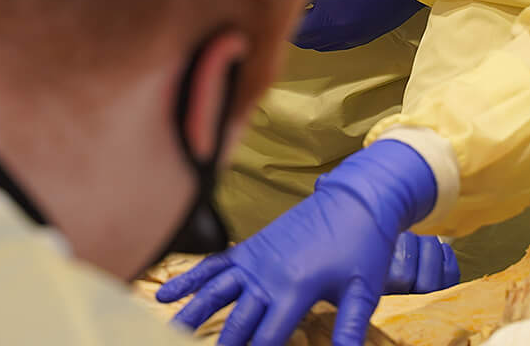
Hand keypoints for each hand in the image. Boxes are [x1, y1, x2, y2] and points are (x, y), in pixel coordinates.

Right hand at [157, 141, 455, 345]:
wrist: (355, 198)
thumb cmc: (363, 246)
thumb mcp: (363, 291)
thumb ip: (349, 329)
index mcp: (295, 289)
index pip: (267, 338)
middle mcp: (267, 276)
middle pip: (236, 323)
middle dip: (221, 344)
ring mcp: (254, 260)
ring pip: (215, 294)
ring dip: (191, 316)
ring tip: (169, 333)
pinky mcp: (250, 249)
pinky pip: (214, 267)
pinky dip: (189, 280)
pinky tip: (165, 295)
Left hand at [292, 0, 422, 51]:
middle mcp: (338, 21)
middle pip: (295, 29)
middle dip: (288, 12)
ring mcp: (349, 34)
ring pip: (309, 42)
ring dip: (300, 27)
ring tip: (299, 6)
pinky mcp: (358, 39)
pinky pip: (326, 45)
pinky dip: (316, 34)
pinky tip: (317, 16)